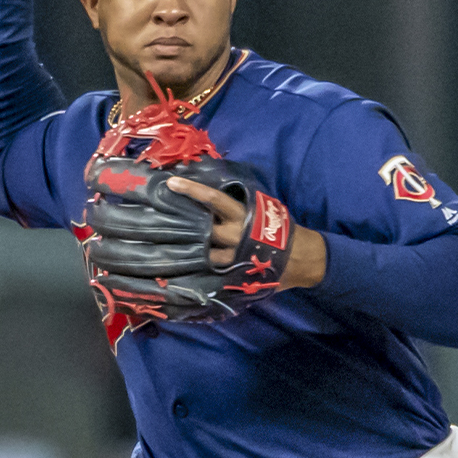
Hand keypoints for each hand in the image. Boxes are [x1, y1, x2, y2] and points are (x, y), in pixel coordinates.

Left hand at [166, 176, 327, 288]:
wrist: (300, 257)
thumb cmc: (280, 229)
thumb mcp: (262, 209)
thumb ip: (237, 206)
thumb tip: (212, 196)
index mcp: (242, 215)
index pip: (214, 199)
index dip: (192, 190)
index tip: (171, 182)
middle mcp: (235, 234)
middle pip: (202, 228)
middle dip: (181, 224)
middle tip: (156, 219)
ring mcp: (232, 256)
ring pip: (202, 253)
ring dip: (184, 250)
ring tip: (160, 249)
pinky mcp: (233, 274)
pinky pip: (211, 272)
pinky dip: (196, 272)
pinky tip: (178, 275)